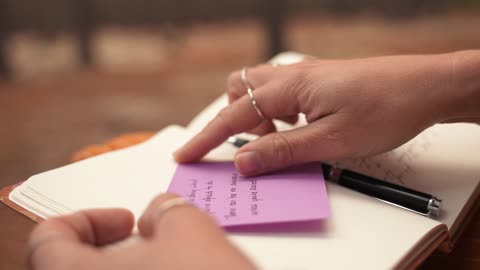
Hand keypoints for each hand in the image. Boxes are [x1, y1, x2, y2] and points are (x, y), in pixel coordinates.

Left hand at [28, 194, 255, 269]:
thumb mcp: (190, 228)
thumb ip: (165, 208)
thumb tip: (158, 213)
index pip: (49, 241)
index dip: (87, 219)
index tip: (124, 219)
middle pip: (74, 267)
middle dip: (114, 244)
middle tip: (147, 235)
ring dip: (135, 266)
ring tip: (174, 257)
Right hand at [174, 52, 478, 174]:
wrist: (425, 86)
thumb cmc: (385, 109)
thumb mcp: (331, 141)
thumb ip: (283, 151)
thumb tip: (243, 161)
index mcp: (289, 88)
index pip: (235, 115)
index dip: (207, 137)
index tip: (186, 153)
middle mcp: (292, 76)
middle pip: (240, 90)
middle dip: (231, 119)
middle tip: (244, 149)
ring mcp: (306, 76)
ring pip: (261, 90)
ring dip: (257, 117)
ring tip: (277, 144)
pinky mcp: (319, 81)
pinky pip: (282, 94)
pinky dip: (277, 114)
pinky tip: (298, 131)